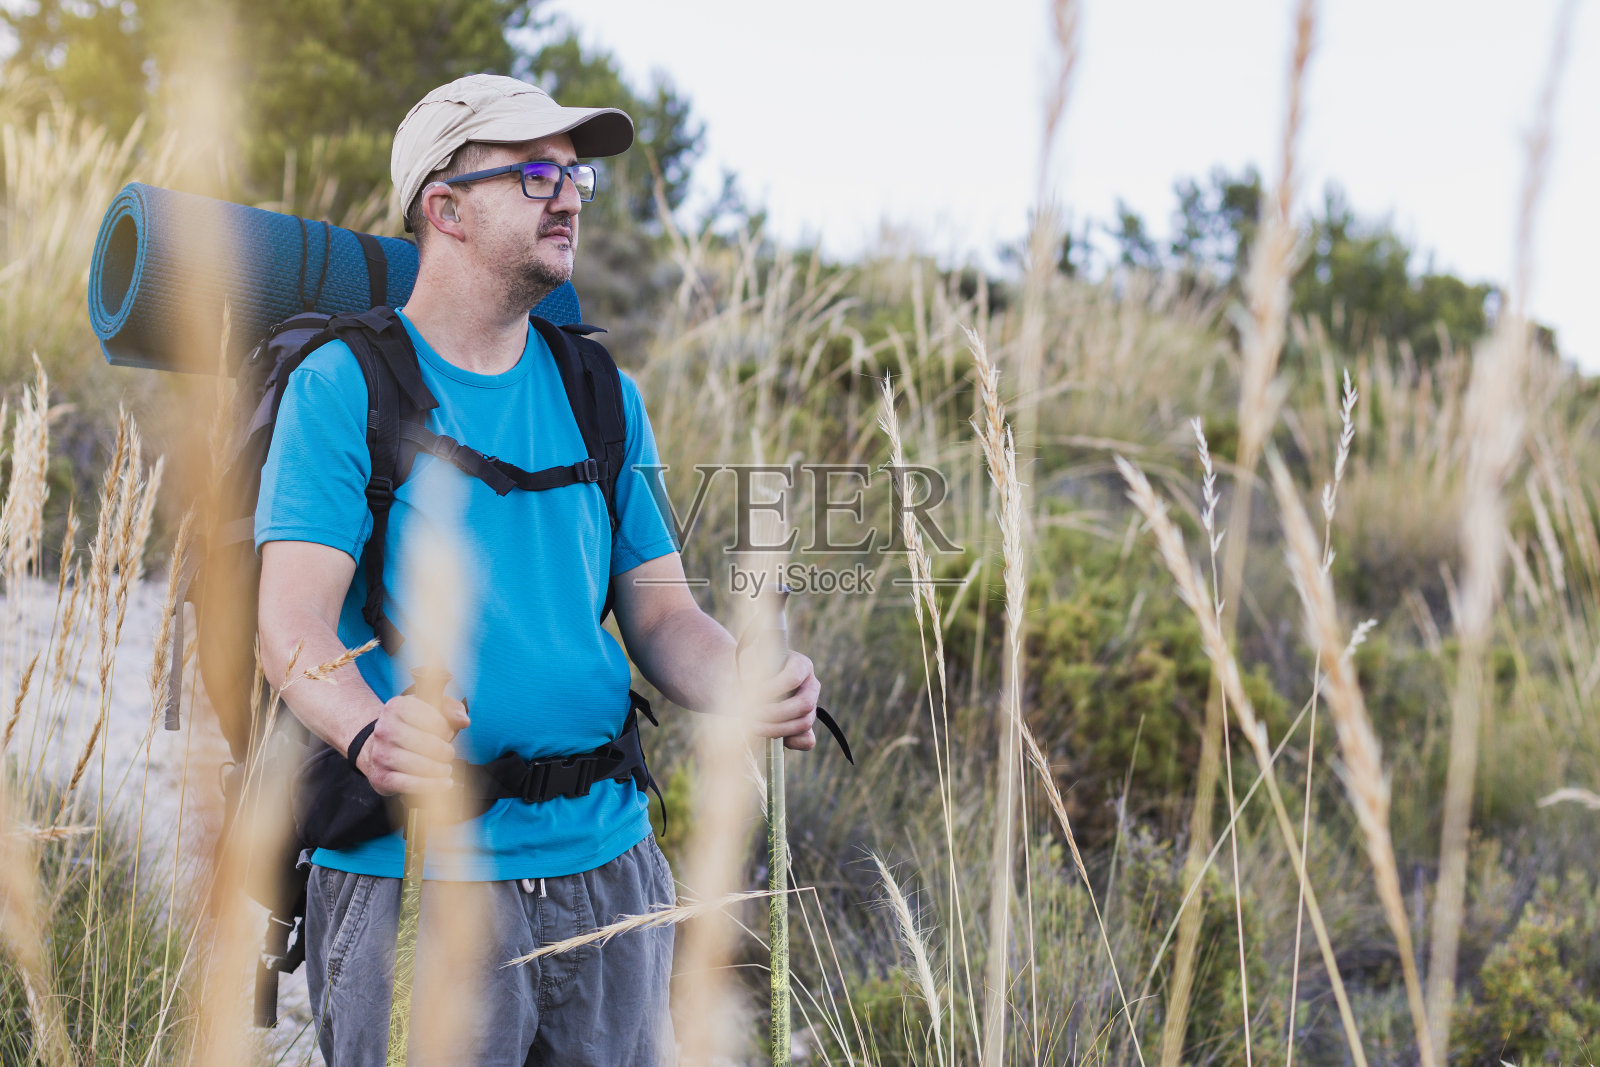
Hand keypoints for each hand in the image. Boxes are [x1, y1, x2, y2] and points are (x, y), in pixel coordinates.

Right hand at [354, 693, 469, 795]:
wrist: (380, 747)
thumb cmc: (412, 727)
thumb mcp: (431, 710)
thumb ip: (451, 709)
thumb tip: (463, 720)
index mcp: (396, 707)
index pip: (427, 717)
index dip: (444, 727)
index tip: (447, 733)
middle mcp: (384, 729)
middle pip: (422, 742)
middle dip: (443, 751)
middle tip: (449, 754)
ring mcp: (380, 754)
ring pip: (415, 765)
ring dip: (438, 769)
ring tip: (446, 769)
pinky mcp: (380, 776)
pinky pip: (407, 784)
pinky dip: (429, 785)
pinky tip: (444, 783)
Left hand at [747, 651, 820, 752]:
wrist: (753, 680)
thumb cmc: (752, 668)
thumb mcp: (750, 661)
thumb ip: (750, 668)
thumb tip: (747, 682)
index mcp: (802, 665)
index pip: (793, 678)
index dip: (772, 688)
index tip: (751, 693)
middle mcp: (811, 686)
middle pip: (804, 704)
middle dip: (776, 713)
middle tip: (752, 715)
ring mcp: (811, 707)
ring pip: (805, 723)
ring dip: (778, 729)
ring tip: (754, 727)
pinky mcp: (805, 726)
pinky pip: (807, 740)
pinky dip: (792, 742)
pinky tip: (772, 739)